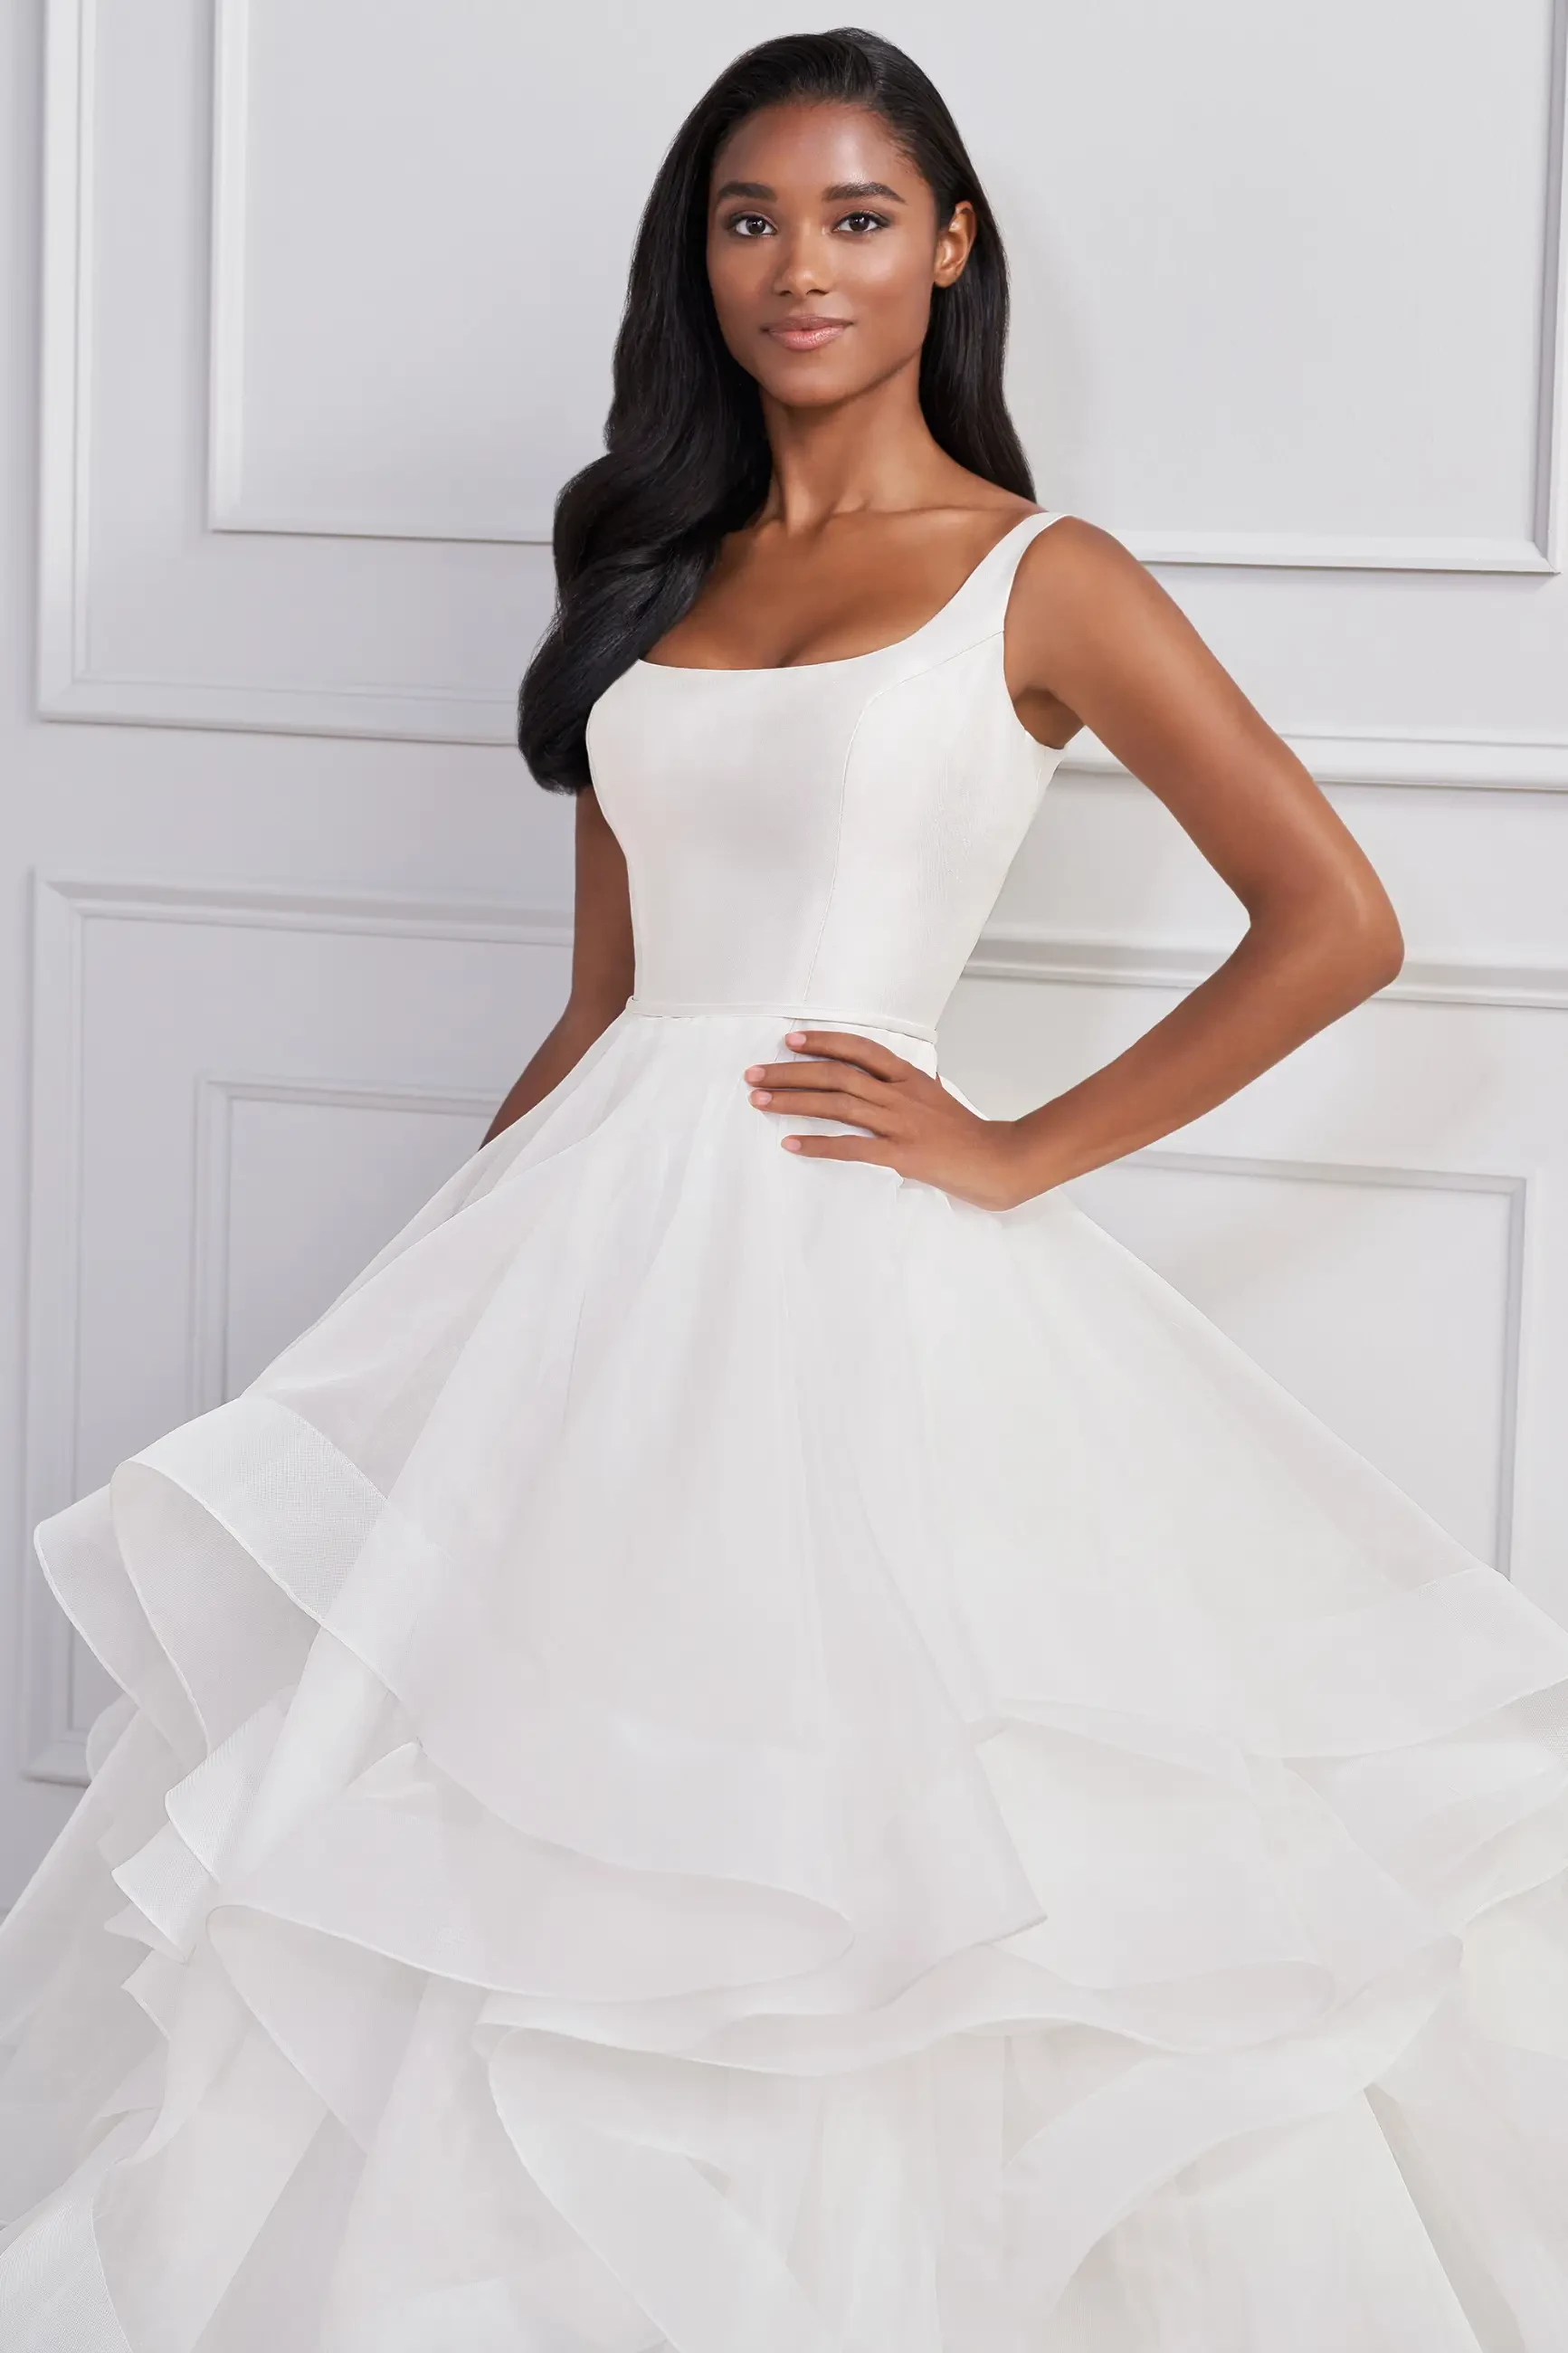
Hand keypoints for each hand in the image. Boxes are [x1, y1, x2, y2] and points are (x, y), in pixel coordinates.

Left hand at [743, 1031, 1035, 1210]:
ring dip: (794, 1101)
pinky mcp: (900, 1153)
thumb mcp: (937, 1098)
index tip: (790, 1040)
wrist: (1000, 1161)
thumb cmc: (967, 1134)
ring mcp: (900, 1122)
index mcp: (909, 1077)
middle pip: (836, 1074)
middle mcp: (900, 1093)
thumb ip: (910, 1087)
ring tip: (760, 1102)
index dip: (822, 1041)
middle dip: (790, 1072)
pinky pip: (851, 1146)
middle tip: (754, 1073)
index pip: (859, 1049)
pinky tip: (791, 1143)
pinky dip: (818, 1143)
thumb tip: (889, 1079)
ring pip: (837, 1104)